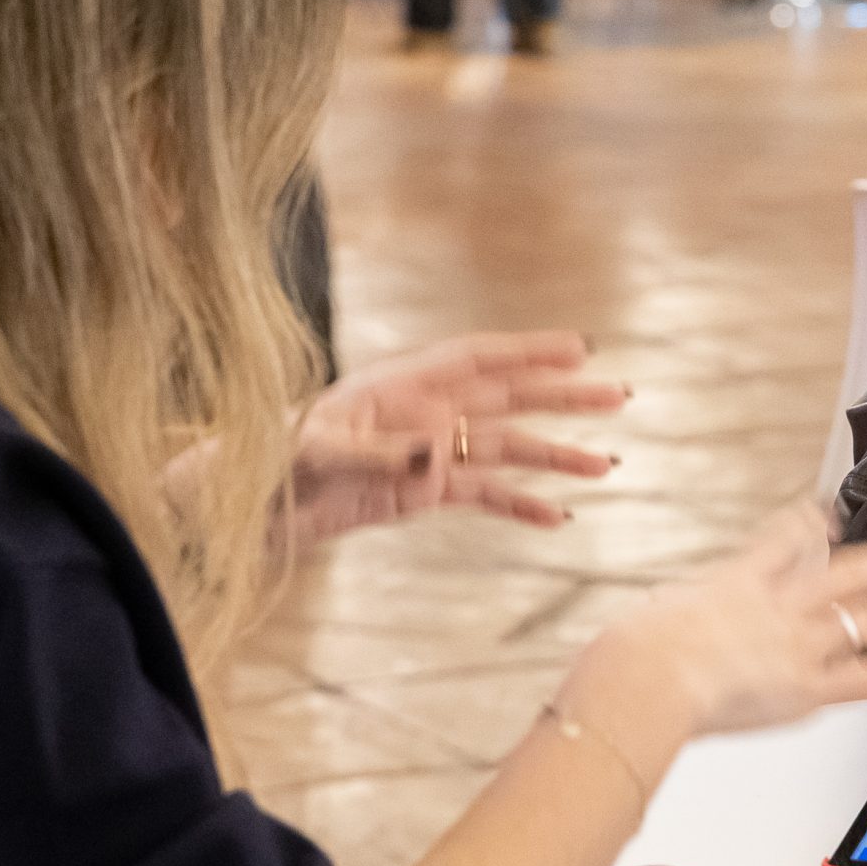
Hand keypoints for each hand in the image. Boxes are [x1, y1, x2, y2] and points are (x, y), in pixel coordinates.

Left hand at [199, 331, 625, 546]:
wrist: (246, 505)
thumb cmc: (271, 463)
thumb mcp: (316, 455)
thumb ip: (377, 453)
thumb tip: (437, 452)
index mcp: (401, 386)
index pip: (477, 359)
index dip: (529, 351)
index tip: (580, 348)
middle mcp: (424, 412)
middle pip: (507, 399)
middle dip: (563, 397)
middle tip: (620, 395)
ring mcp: (427, 453)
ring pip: (505, 450)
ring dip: (555, 455)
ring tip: (607, 465)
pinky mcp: (421, 493)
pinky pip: (482, 495)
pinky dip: (520, 505)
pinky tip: (558, 517)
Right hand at [566, 508, 866, 748]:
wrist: (646, 677)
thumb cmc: (636, 652)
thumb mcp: (658, 611)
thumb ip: (679, 611)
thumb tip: (665, 617)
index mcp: (741, 581)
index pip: (784, 542)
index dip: (811, 525)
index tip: (828, 515)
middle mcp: (781, 606)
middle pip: (849, 573)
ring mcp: (800, 643)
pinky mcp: (810, 687)